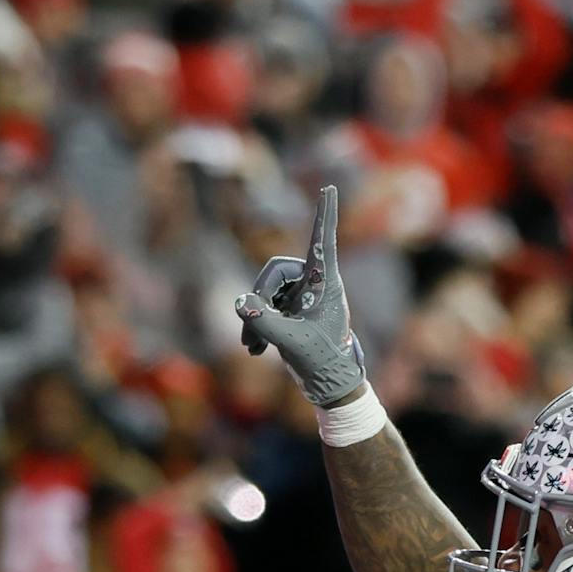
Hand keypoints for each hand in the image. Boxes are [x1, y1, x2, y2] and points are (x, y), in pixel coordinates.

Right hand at [233, 185, 366, 405]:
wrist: (329, 383)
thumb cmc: (321, 361)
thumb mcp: (292, 342)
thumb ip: (265, 322)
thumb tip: (241, 302)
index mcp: (326, 283)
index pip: (323, 241)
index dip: (325, 214)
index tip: (331, 187)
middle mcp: (314, 283)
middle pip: (274, 270)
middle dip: (259, 297)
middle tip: (251, 329)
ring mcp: (302, 294)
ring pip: (266, 291)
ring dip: (255, 317)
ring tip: (251, 347)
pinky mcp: (292, 307)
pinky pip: (265, 305)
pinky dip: (257, 325)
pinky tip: (254, 349)